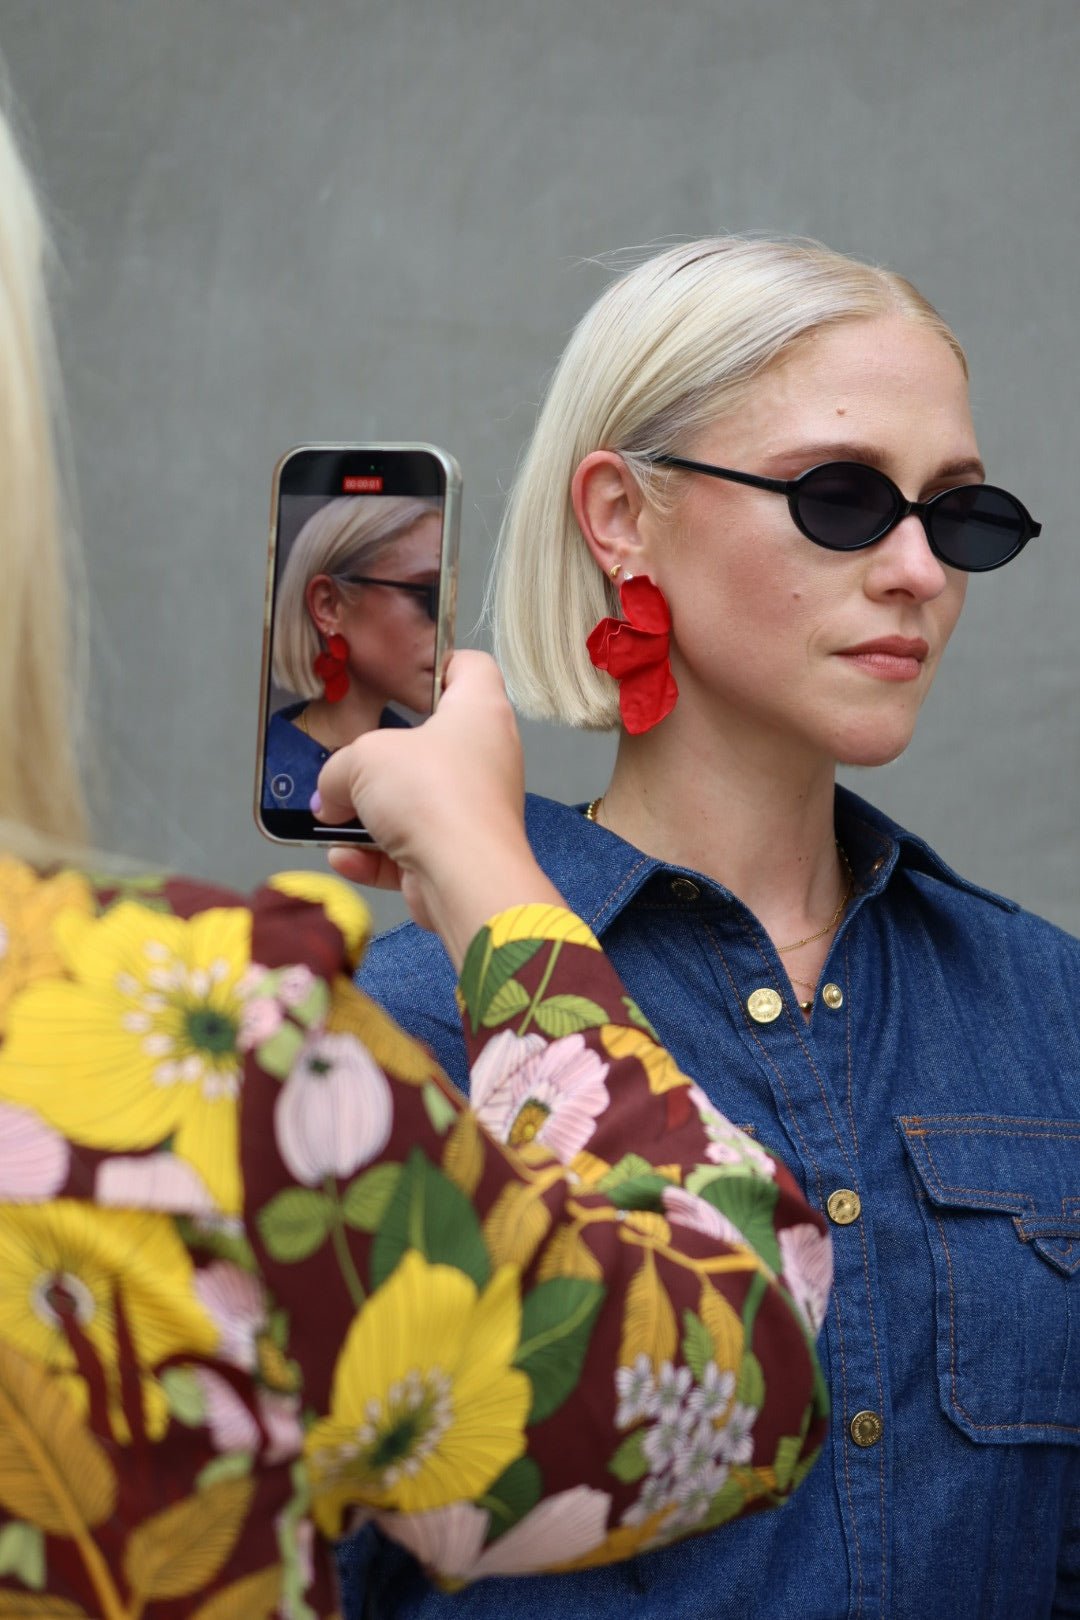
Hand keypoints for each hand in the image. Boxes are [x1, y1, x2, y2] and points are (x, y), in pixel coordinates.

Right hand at [313, 652, 562, 964]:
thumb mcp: (363, 758)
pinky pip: (409, 849)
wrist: (463, 877)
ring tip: (329, 816)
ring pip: (416, 802)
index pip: (471, 669)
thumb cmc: (433, 794)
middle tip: (346, 757)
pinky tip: (343, 856)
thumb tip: (328, 798)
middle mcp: (485, 757)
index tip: (402, 672)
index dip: (438, 663)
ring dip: (369, 814)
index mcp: (480, 712)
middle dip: (382, 757)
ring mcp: (473, 809)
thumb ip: (337, 770)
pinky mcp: (458, 854)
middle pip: (431, 742)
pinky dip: (375, 855)